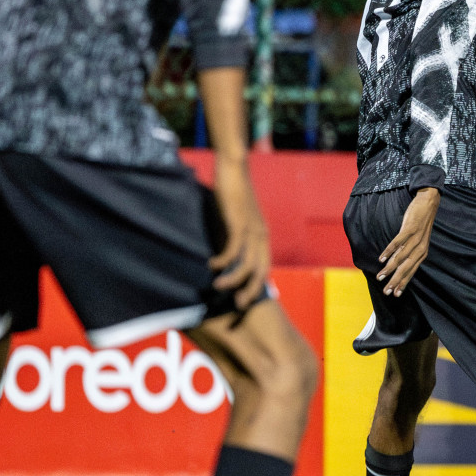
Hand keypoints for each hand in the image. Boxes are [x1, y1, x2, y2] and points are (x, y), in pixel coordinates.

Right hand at [209, 158, 271, 310]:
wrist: (234, 169)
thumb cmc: (232, 196)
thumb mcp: (234, 222)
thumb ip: (232, 238)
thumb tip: (224, 257)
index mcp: (262, 238)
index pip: (263, 269)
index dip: (255, 287)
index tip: (242, 302)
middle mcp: (261, 236)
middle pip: (260, 271)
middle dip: (249, 291)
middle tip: (237, 306)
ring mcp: (252, 229)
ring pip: (247, 264)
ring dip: (233, 279)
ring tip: (217, 286)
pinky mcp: (239, 221)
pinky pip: (234, 247)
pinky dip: (223, 260)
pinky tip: (212, 264)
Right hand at [379, 188, 439, 295]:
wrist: (428, 203)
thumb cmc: (420, 223)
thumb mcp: (417, 240)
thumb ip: (408, 251)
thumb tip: (396, 264)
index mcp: (422, 252)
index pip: (412, 271)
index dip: (403, 283)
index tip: (395, 294)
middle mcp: (420, 248)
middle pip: (406, 268)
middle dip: (396, 281)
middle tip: (387, 292)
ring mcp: (416, 238)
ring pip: (401, 257)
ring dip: (390, 268)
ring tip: (380, 276)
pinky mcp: (410, 228)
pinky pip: (398, 242)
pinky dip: (390, 250)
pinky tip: (382, 258)